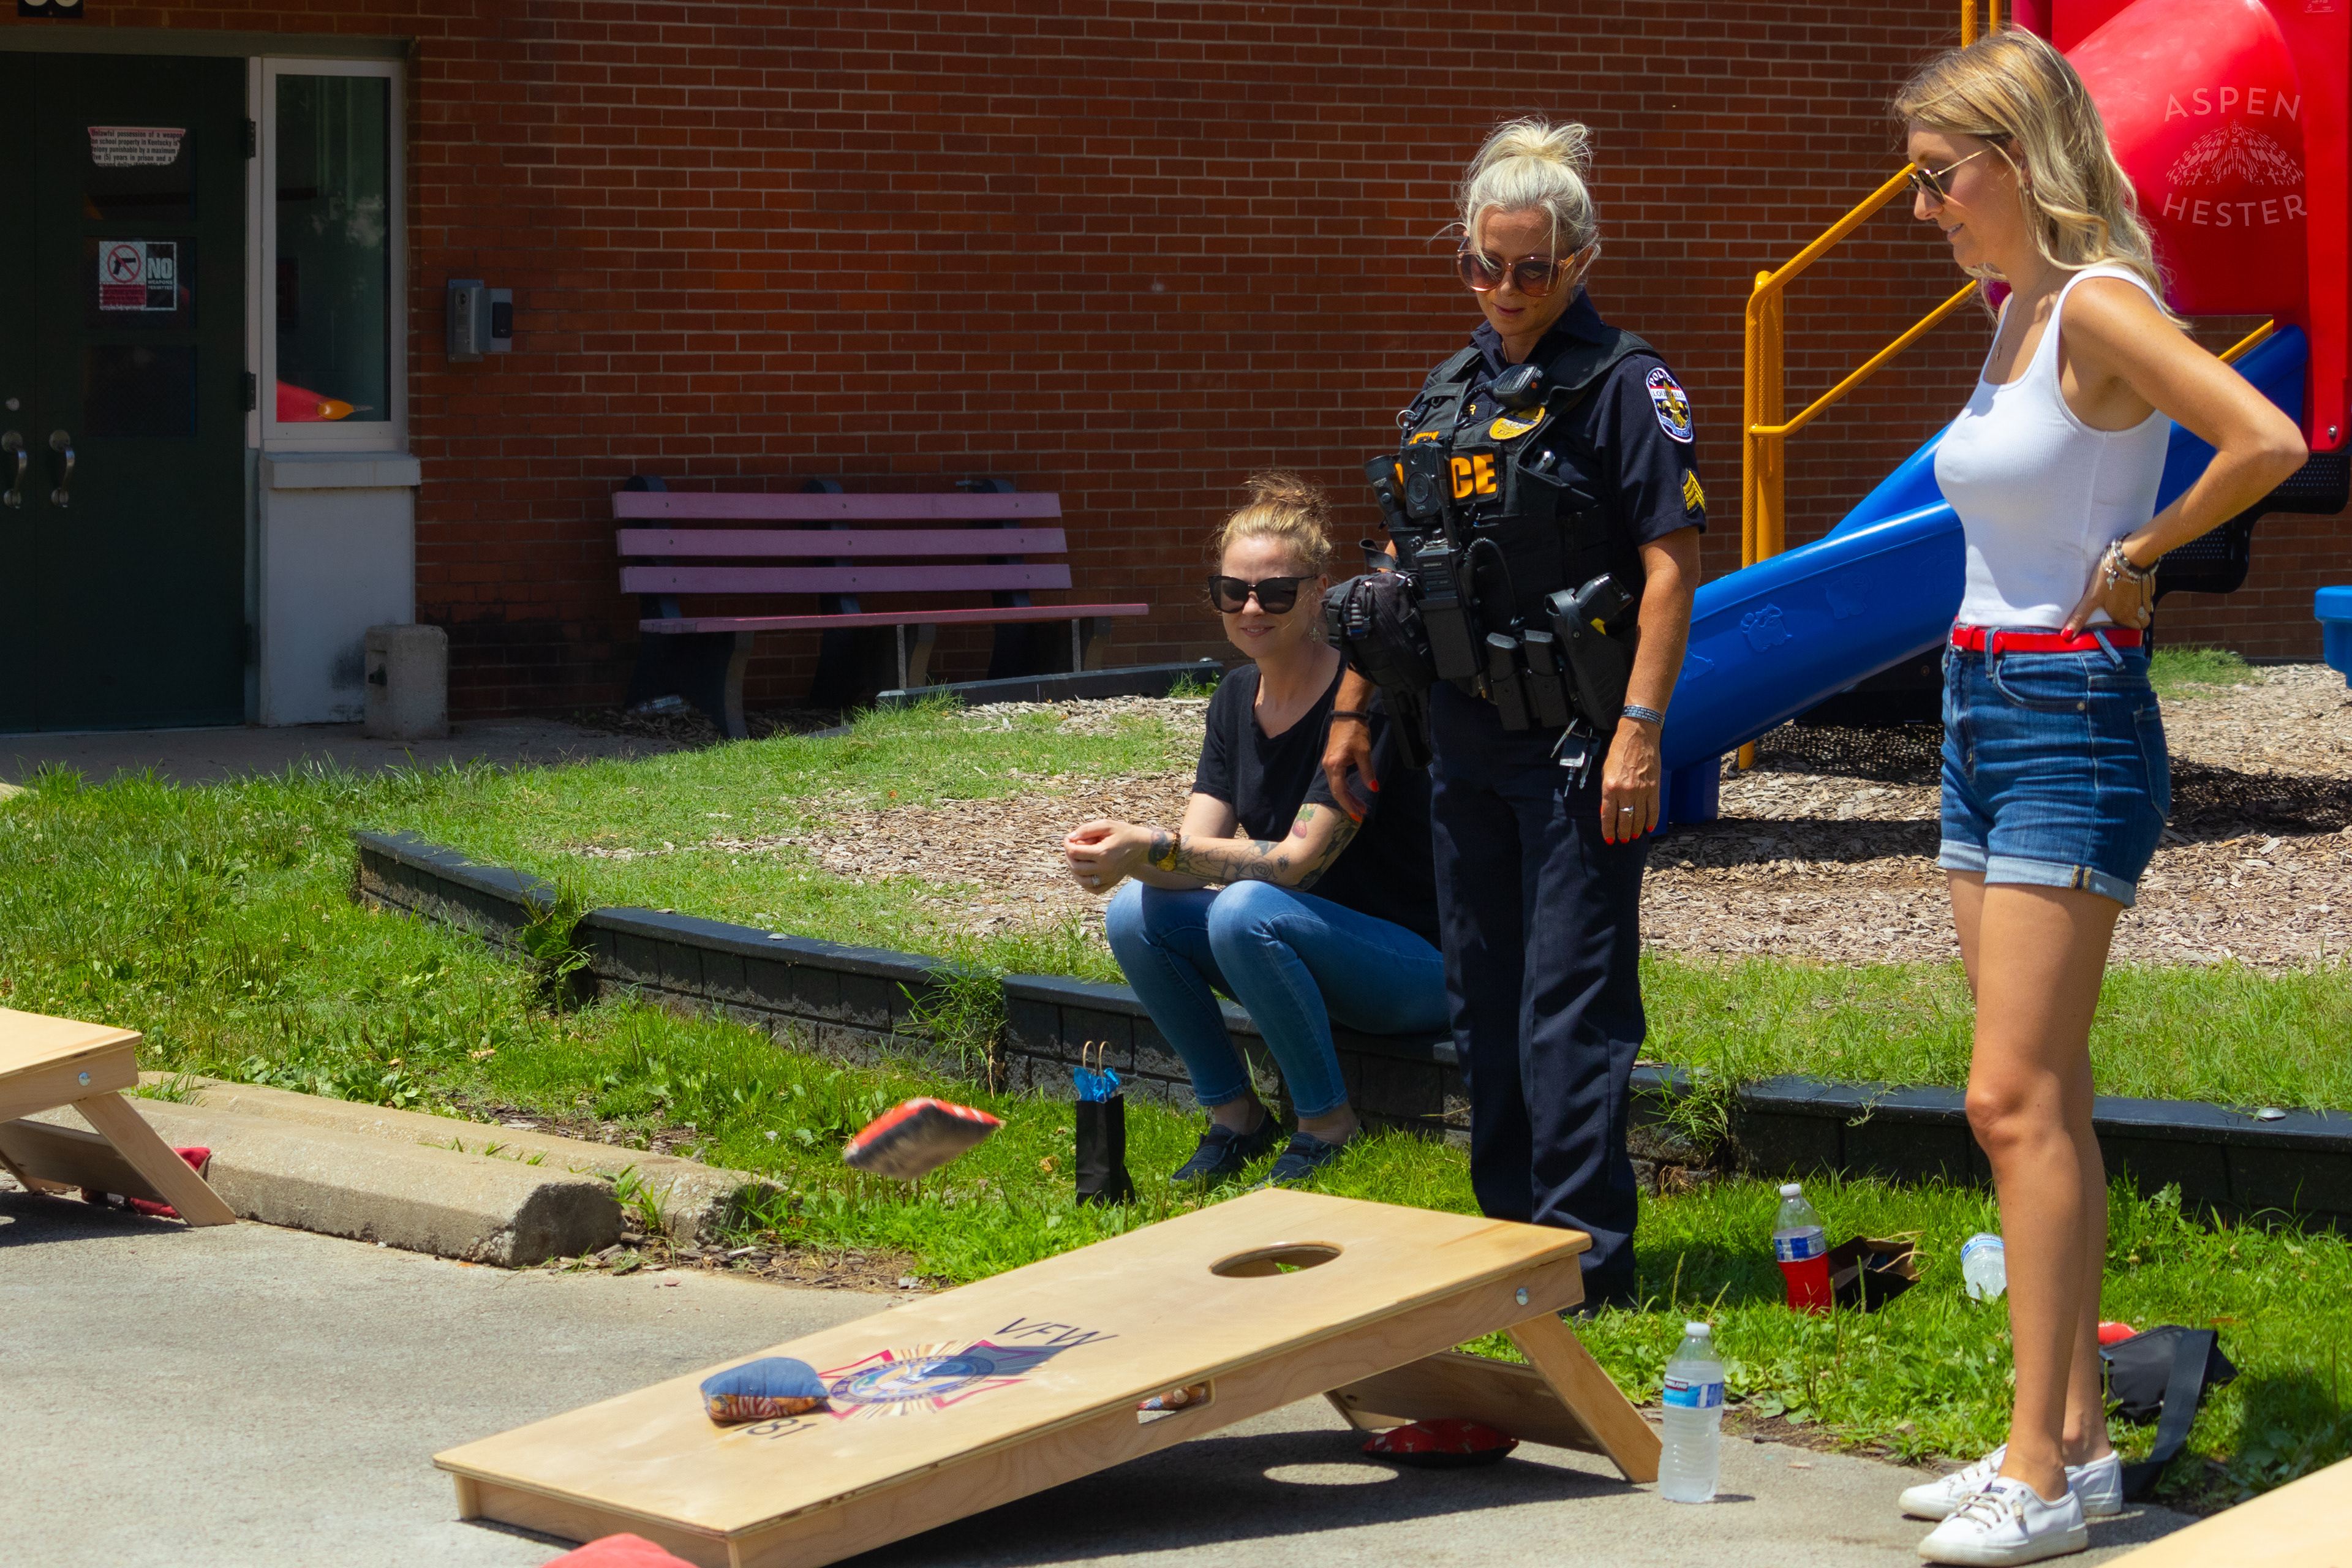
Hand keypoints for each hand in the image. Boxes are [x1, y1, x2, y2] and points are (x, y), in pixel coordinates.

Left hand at [1064, 819, 1153, 893]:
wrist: (1141, 846)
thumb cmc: (1123, 833)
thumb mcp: (1106, 825)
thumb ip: (1086, 829)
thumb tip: (1070, 838)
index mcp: (1104, 853)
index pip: (1075, 852)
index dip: (1067, 845)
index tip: (1068, 839)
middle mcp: (1106, 868)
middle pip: (1076, 867)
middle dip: (1068, 857)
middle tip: (1070, 849)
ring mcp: (1110, 878)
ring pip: (1082, 881)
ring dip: (1074, 871)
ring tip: (1075, 860)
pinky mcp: (1112, 882)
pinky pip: (1094, 889)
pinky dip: (1085, 883)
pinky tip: (1083, 873)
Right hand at [1320, 718, 1376, 818]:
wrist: (1347, 715)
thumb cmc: (1356, 731)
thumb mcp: (1364, 752)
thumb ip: (1367, 772)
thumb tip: (1373, 788)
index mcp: (1334, 765)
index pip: (1340, 791)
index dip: (1348, 804)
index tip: (1358, 814)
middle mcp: (1328, 766)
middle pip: (1336, 791)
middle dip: (1349, 803)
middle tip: (1361, 813)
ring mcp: (1328, 763)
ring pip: (1336, 786)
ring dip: (1347, 796)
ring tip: (1360, 805)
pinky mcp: (1332, 761)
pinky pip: (1337, 779)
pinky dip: (1345, 788)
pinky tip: (1352, 793)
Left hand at [1601, 718, 1661, 843]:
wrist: (1638, 735)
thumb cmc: (1619, 751)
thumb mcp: (1606, 772)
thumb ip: (1607, 793)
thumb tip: (1608, 811)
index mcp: (1610, 788)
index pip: (1608, 816)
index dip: (1609, 830)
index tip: (1609, 839)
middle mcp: (1626, 792)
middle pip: (1625, 820)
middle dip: (1622, 833)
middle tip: (1622, 839)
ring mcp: (1642, 791)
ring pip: (1639, 818)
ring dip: (1636, 829)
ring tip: (1633, 836)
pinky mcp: (1654, 787)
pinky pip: (1654, 809)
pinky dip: (1652, 821)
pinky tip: (1648, 828)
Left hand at [2061, 551, 2155, 635]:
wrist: (2129, 556)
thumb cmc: (2108, 578)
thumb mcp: (2091, 599)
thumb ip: (2080, 618)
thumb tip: (2067, 636)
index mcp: (2125, 616)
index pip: (2132, 631)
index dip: (2126, 629)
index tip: (2117, 624)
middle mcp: (2139, 610)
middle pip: (2142, 623)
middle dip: (2135, 621)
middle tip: (2122, 615)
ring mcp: (2146, 597)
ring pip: (2147, 610)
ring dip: (2140, 609)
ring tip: (2126, 602)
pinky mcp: (2150, 585)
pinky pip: (2148, 595)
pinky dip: (2142, 594)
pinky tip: (2132, 587)